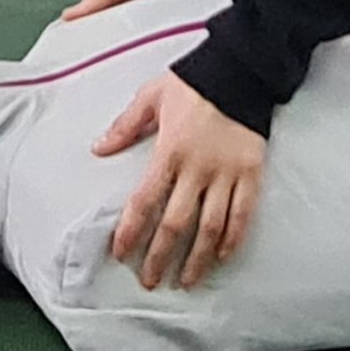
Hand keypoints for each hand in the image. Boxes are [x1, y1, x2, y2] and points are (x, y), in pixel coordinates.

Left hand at [94, 74, 265, 290]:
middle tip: (150, 280)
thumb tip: (98, 148)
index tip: (121, 253)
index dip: (131, 230)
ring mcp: (227, 173)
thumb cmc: (192, 82)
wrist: (240, 69)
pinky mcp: (251, 173)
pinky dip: (233, 238)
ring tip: (186, 281)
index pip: (145, 200)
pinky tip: (223, 257)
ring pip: (210, 227)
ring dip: (197, 258)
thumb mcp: (151, 95)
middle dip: (161, 256)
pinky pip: (243, 213)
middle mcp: (198, 168)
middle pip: (176, 223)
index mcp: (169, 151)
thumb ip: (125, 125)